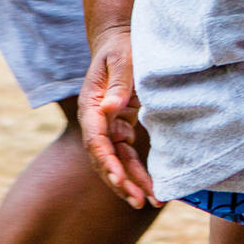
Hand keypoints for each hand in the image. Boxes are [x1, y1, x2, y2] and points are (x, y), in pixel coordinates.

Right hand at [78, 26, 156, 208]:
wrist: (122, 42)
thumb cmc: (123, 48)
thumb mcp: (123, 60)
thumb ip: (118, 84)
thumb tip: (110, 108)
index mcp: (92, 105)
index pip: (95, 140)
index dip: (107, 161)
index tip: (119, 178)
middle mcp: (96, 120)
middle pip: (104, 158)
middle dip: (120, 181)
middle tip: (138, 201)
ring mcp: (108, 127)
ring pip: (117, 162)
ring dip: (131, 183)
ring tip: (150, 202)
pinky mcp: (121, 130)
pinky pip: (128, 157)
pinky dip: (137, 173)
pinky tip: (151, 189)